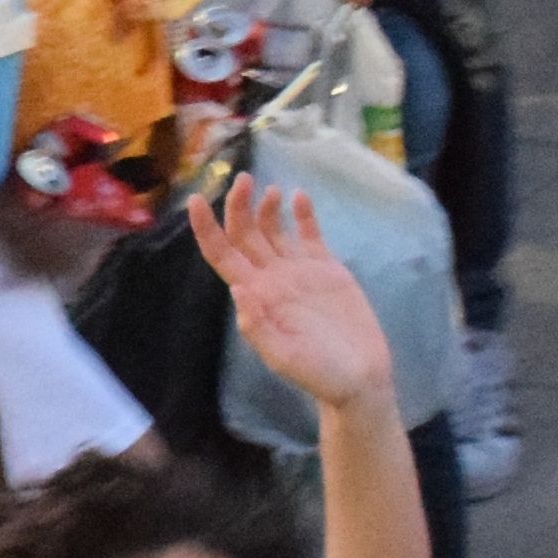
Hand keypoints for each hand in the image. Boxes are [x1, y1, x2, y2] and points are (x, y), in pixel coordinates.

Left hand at [190, 171, 392, 413]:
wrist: (360, 379)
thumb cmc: (319, 373)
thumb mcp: (284, 357)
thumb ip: (259, 327)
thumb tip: (237, 290)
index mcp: (255, 295)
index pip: (222, 254)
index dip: (207, 228)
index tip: (197, 200)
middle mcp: (271, 278)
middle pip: (245, 234)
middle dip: (239, 205)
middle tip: (244, 178)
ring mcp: (298, 271)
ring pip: (273, 230)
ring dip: (266, 207)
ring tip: (268, 189)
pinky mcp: (327, 269)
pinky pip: (309, 235)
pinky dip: (302, 215)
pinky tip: (298, 196)